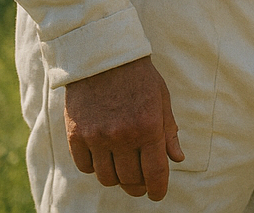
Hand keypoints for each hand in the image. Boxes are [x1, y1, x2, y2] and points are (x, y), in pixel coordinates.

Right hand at [64, 55, 183, 200]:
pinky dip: (96, 168)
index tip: (157, 195)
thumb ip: (169, 132)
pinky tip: (103, 158)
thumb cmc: (139, 78)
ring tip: (123, 169)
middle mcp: (122, 136)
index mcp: (149, 127)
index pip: (155, 173)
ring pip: (107, 178)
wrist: (104, 58)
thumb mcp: (162, 101)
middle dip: (139, 186)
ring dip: (117, 178)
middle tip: (141, 185)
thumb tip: (177, 159)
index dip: (158, 189)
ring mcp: (97, 137)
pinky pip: (86, 167)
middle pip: (130, 179)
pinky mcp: (75, 135)